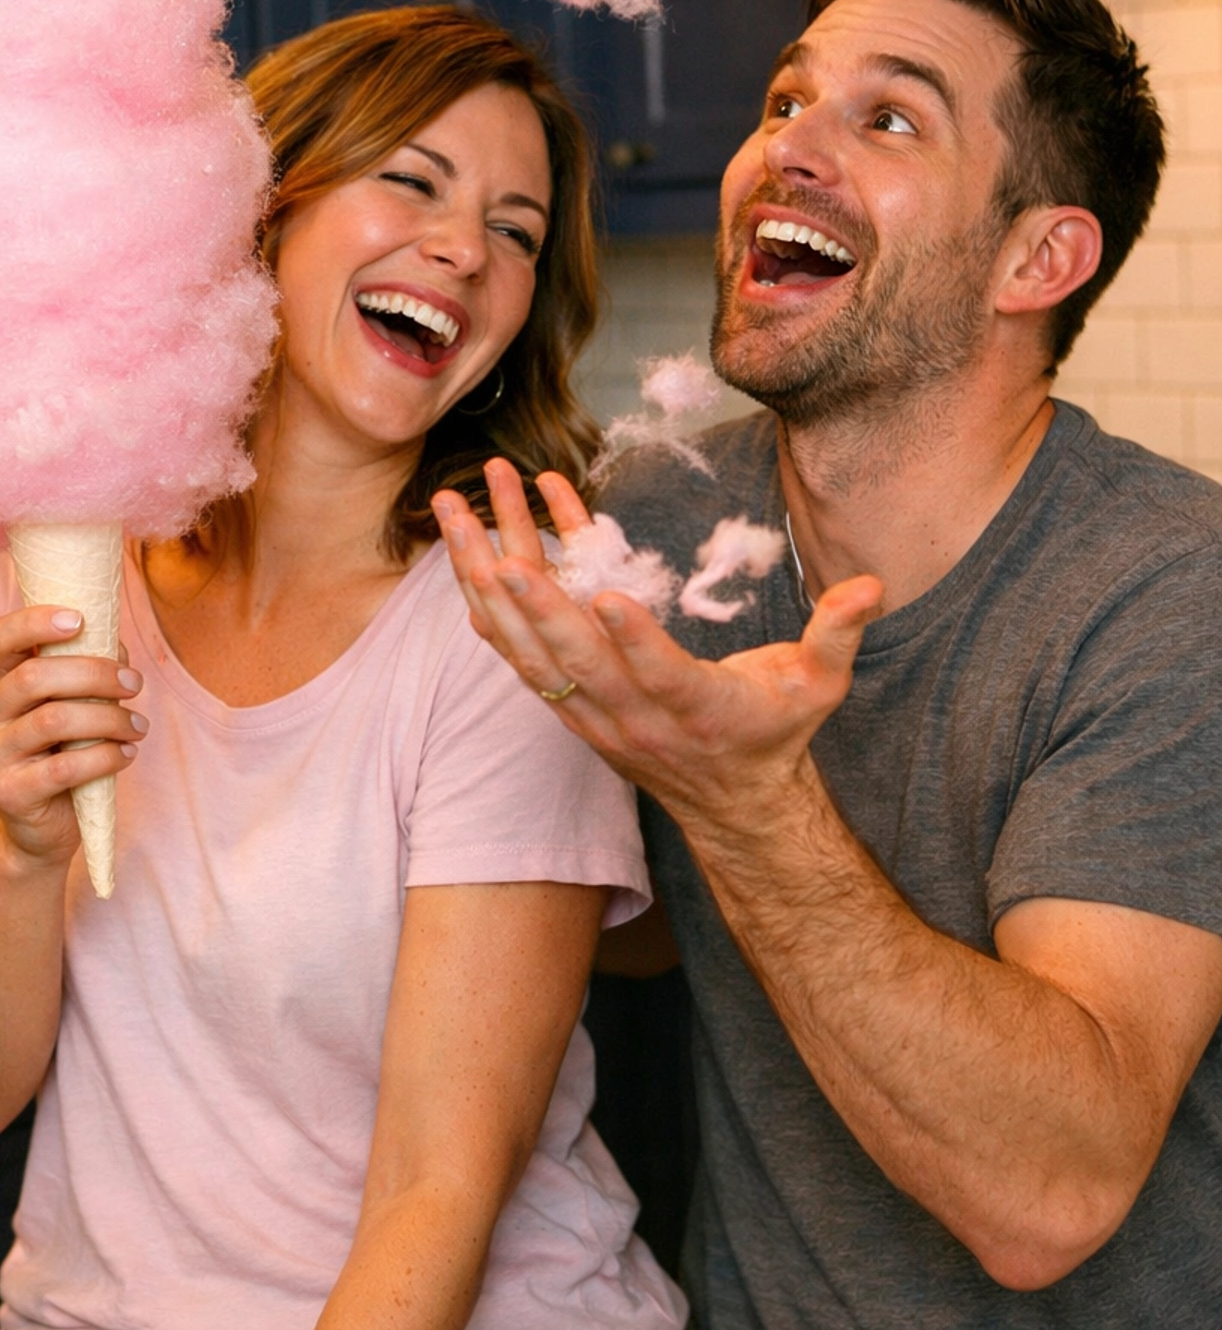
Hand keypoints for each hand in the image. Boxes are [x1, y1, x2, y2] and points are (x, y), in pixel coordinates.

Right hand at [0, 606, 144, 869]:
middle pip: (33, 677)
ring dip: (109, 718)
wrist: (45, 824)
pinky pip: (64, 767)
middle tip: (134, 682)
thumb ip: (86, 670)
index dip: (35, 622)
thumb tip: (116, 647)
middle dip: (94, 674)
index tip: (80, 619)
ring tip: (138, 726)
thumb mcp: (72, 704)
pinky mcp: (10, 793)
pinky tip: (127, 754)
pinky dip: (105, 757)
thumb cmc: (64, 750)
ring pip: (54, 720)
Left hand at [432, 461, 881, 833]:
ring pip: (528, 651)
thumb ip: (838, 633)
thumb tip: (872, 586)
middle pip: (576, 660)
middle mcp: (633, 716)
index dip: (636, 641)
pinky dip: (489, 609)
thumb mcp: (819, 686)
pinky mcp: (569, 707)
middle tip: (501, 553)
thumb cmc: (776, 733)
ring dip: (488, 589)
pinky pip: (517, 655)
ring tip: (458, 522)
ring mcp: (592, 714)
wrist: (735, 806)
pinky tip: (465, 556)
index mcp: (696, 709)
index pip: (661, 675)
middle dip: (536, 606)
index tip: (608, 597)